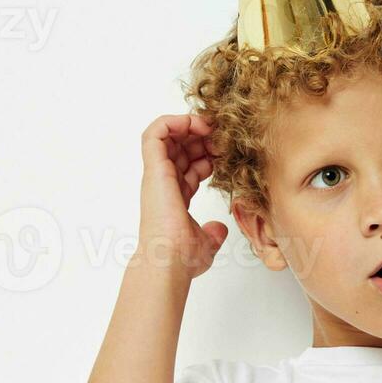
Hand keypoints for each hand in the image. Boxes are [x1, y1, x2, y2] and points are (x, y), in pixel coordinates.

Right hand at [135, 111, 227, 278]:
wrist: (170, 260)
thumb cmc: (182, 257)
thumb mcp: (206, 242)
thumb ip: (213, 234)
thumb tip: (219, 230)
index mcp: (174, 197)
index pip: (189, 166)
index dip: (208, 155)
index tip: (227, 155)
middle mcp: (164, 183)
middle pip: (180, 147)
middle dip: (201, 137)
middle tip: (222, 137)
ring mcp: (158, 174)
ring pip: (166, 135)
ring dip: (188, 124)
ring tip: (210, 127)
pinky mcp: (154, 169)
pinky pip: (154, 133)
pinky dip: (172, 121)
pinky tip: (194, 125)